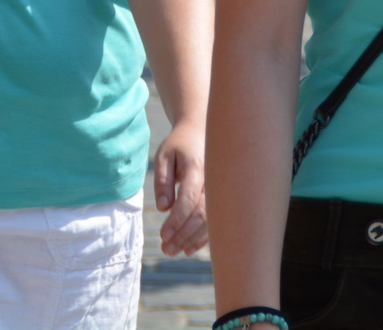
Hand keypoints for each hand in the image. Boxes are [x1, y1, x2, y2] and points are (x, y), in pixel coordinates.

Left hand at [152, 120, 207, 255]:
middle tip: (165, 249)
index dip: (177, 220)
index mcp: (198, 167)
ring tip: (172, 251)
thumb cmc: (179, 145)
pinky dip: (202, 237)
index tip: (164, 235)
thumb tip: (164, 208)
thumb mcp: (164, 156)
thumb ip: (162, 181)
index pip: (189, 198)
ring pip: (210, 221)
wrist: (201, 132)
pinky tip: (188, 248)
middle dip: (183, 235)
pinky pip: (215, 221)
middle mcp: (213, 181)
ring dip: (191, 239)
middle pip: (201, 214)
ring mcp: (219, 190)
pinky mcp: (220, 197)